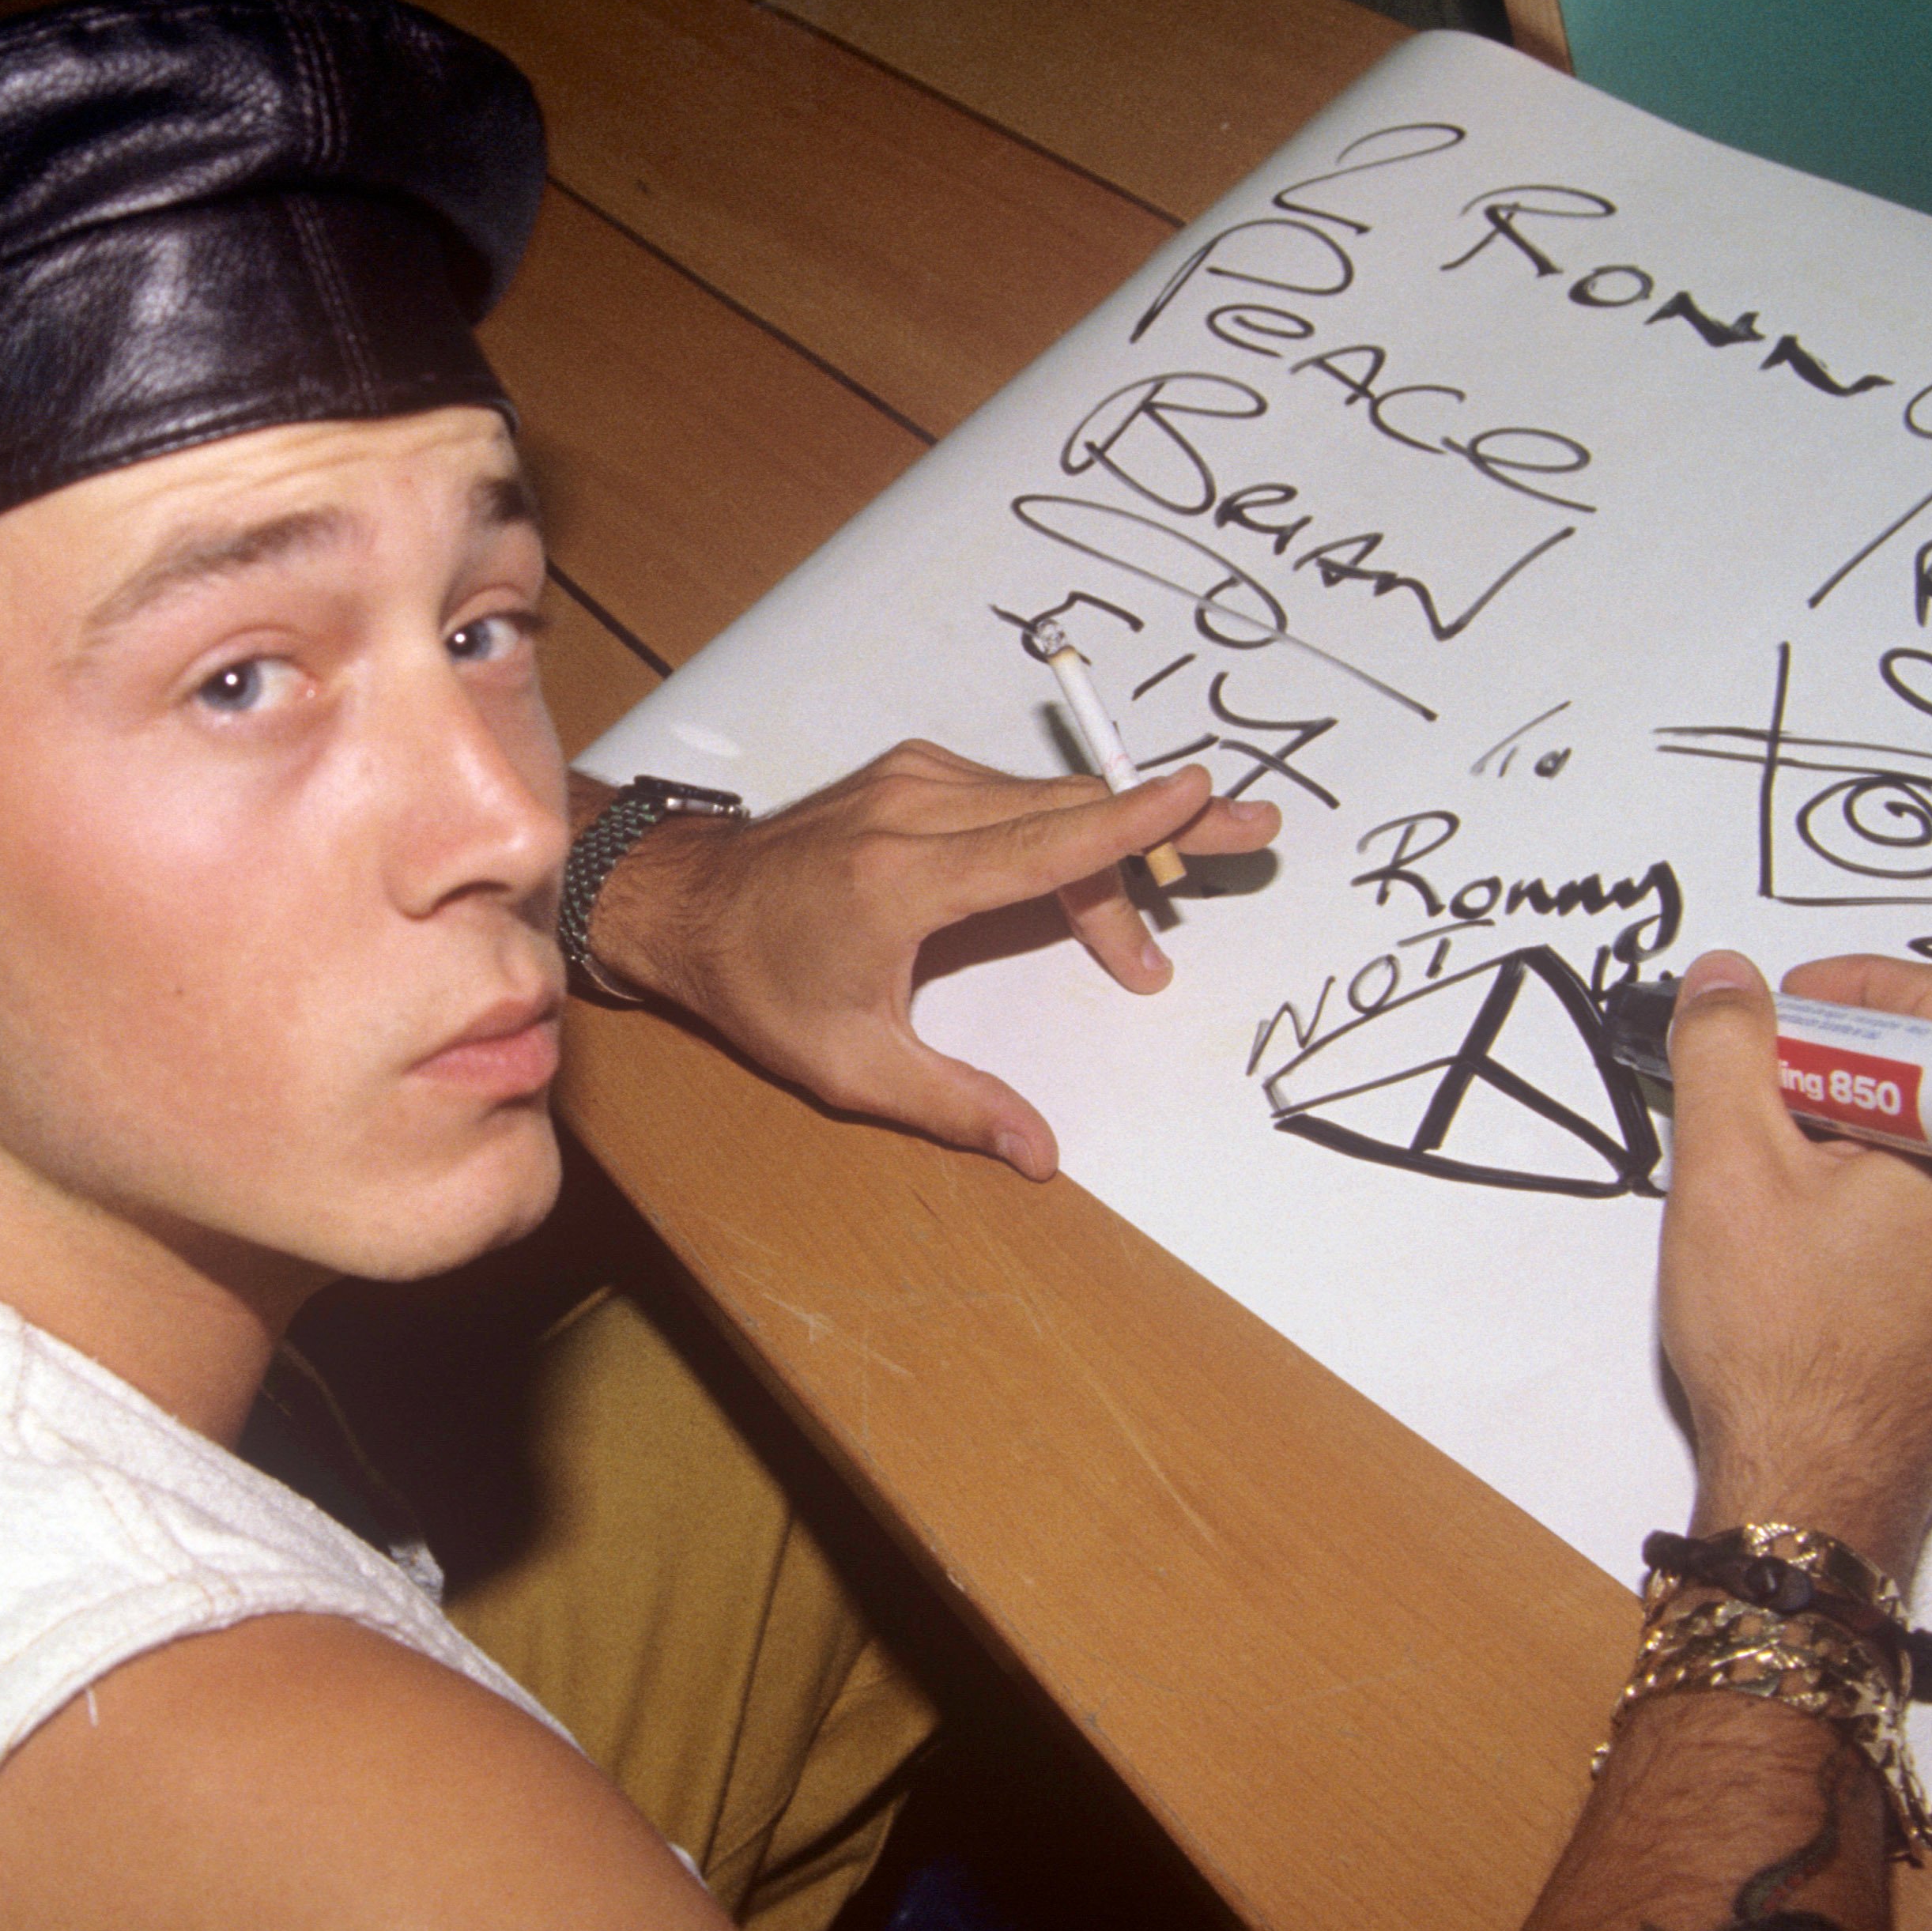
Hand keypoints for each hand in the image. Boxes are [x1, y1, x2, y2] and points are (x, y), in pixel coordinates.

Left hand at [580, 741, 1278, 1179]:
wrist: (679, 902)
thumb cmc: (755, 985)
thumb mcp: (849, 1067)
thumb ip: (954, 1108)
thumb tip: (1041, 1157)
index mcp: (901, 879)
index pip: (1043, 843)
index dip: (1131, 821)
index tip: (1204, 790)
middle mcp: (914, 810)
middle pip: (1070, 814)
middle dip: (1164, 833)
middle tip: (1252, 836)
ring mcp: (913, 778)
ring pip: (1049, 807)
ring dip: (1107, 864)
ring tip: (1140, 952)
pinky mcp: (912, 772)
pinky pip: (1015, 797)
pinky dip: (1063, 839)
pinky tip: (1085, 892)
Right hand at [1653, 949, 1931, 1577]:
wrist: (1817, 1495)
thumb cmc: (1784, 1348)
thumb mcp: (1727, 1170)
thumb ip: (1729, 1048)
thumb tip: (1729, 979)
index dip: (1855, 989)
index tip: (1785, 1017)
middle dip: (1857, 1066)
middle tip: (1770, 1100)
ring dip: (1879, 1132)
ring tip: (1792, 1175)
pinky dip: (1909, 1196)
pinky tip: (1831, 1234)